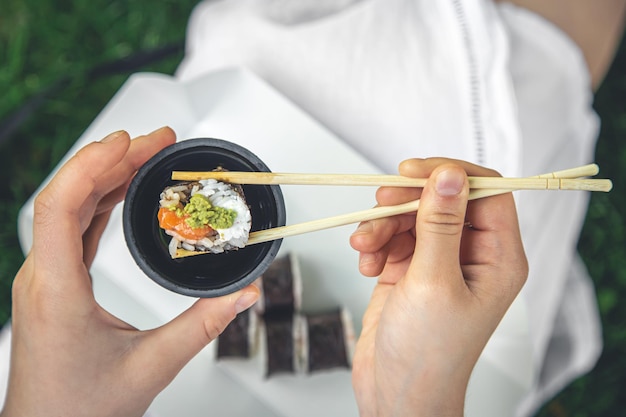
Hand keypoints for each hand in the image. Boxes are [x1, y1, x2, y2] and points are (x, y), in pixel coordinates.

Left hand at [2, 128, 259, 416]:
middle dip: (112, 161)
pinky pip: (73, 229)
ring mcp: (45, 280)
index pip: (61, 205)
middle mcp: (42, 278)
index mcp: (56, 289)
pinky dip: (99, 203)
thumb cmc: (79, 410)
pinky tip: (120, 193)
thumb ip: (204, 326)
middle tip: (156, 142)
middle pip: (69, 196)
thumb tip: (243, 295)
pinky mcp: (54, 286)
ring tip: (145, 157)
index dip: (93, 164)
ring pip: (70, 210)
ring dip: (106, 178)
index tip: (128, 142)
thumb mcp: (152, 365)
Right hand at [349, 158, 527, 416]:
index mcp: (498, 259)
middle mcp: (471, 256)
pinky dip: (375, 244)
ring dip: (382, 225)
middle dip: (407, 200)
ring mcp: (438, 261)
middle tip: (381, 203)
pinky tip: (367, 266)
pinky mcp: (410, 269)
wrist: (395, 393)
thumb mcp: (434, 282)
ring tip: (365, 246)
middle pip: (442, 200)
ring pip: (411, 216)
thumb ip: (440, 224)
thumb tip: (450, 176)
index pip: (486, 193)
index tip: (414, 171)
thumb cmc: (427, 355)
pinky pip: (392, 237)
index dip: (451, 174)